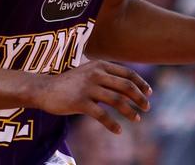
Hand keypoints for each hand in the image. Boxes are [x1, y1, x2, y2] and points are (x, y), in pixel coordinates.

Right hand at [32, 60, 151, 133]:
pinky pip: (102, 115)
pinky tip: (118, 130)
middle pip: (126, 85)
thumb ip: (106, 77)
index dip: (141, 83)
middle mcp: (96, 74)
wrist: (45, 89)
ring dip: (130, 111)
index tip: (149, 93)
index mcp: (100, 65)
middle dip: (139, 97)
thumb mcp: (89, 73)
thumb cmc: (70, 83)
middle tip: (147, 107)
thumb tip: (129, 87)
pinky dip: (112, 124)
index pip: (127, 72)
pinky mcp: (80, 102)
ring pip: (117, 100)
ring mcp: (88, 87)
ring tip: (137, 119)